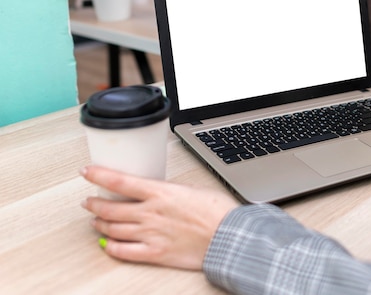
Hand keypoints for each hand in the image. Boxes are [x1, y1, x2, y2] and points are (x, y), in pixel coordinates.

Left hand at [80, 166, 239, 269]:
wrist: (228, 236)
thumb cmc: (217, 211)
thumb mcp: (191, 189)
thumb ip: (169, 192)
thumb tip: (160, 192)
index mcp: (159, 192)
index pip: (119, 181)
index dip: (98, 175)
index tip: (87, 171)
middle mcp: (150, 213)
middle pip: (110, 208)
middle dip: (95, 204)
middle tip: (89, 201)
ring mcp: (150, 234)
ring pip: (112, 229)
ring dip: (100, 224)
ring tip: (96, 221)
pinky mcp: (154, 253)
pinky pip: (123, 252)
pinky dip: (111, 248)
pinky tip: (108, 245)